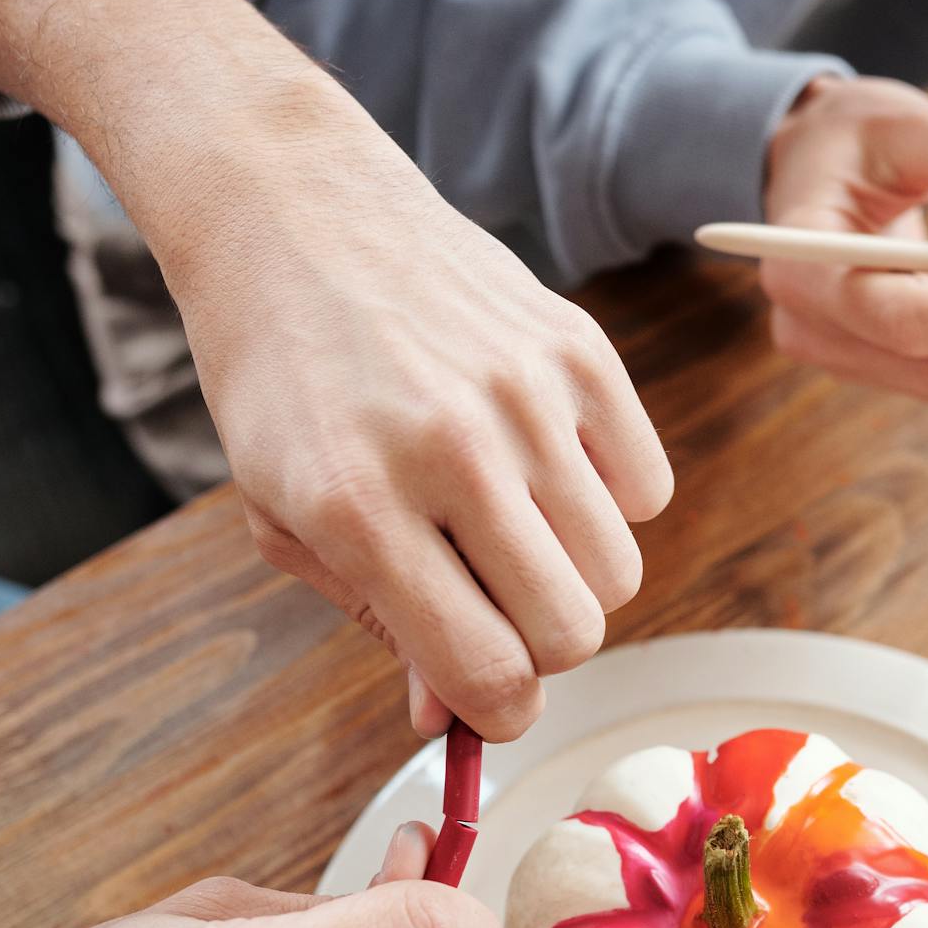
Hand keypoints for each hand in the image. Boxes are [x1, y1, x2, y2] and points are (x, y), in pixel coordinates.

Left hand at [0, 0, 672, 742]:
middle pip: (573, 633)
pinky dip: (605, 502)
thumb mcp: (289, 512)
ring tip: (513, 534)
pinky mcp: (579, 348)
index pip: (486, 672)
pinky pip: (646, 490)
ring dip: (573, 579)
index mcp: (356, 507)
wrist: (295, 211)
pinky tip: (543, 468)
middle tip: (493, 606)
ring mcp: (525, 396)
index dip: (498, 711)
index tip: (490, 698)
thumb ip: (378, 618)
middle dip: (539, 648)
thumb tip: (453, 716)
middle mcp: (449, 452)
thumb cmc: (282, 373)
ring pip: (618, 571)